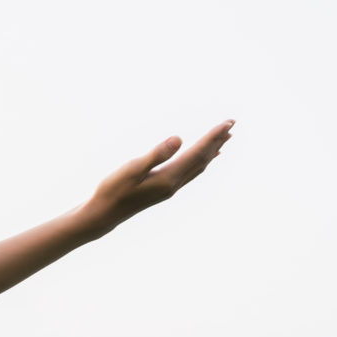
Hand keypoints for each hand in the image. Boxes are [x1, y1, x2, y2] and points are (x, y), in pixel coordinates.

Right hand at [81, 120, 234, 235]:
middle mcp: (174, 184)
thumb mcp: (132, 169)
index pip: (198, 153)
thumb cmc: (113, 190)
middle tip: (232, 124)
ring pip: (198, 167)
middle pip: (203, 159)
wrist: (104, 214)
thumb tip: (179, 139)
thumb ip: (156, 154)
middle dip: (217, 141)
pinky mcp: (163, 189)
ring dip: (211, 151)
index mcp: (169, 178)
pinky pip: (189, 172)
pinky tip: (200, 160)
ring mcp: (170, 188)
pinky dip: (200, 162)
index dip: (213, 137)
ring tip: (224, 139)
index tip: (228, 122)